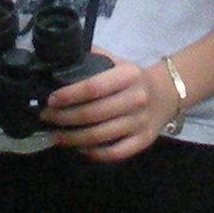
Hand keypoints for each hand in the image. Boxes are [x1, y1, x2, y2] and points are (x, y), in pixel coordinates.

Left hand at [45, 56, 175, 161]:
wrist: (167, 93)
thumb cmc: (132, 78)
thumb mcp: (117, 62)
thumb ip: (92, 59)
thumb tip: (60, 59)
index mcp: (128, 75)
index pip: (93, 87)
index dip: (68, 95)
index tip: (50, 100)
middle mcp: (136, 98)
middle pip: (93, 114)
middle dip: (64, 118)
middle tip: (46, 118)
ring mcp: (141, 122)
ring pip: (100, 136)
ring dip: (73, 138)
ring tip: (56, 136)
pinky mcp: (143, 141)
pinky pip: (114, 153)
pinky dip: (94, 153)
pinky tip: (79, 148)